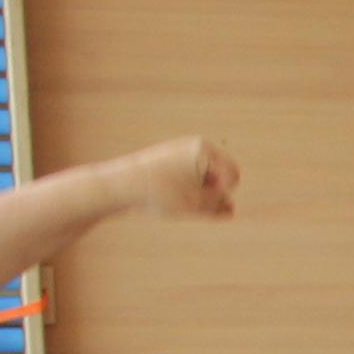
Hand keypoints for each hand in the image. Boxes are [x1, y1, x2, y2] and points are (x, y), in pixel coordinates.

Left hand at [115, 136, 240, 220]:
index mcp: (205, 150)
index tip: (199, 200)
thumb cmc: (162, 195)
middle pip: (220, 175)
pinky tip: (170, 196)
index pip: (234, 176)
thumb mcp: (197, 205)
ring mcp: (181, 151)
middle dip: (213, 191)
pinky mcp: (169, 159)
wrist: (119, 187)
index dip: (223, 194)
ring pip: (205, 179)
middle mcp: (195, 145)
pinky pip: (189, 177)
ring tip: (175, 199)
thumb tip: (230, 208)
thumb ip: (219, 206)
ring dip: (199, 193)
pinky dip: (187, 189)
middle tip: (186, 201)